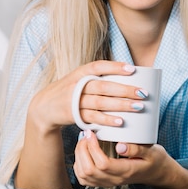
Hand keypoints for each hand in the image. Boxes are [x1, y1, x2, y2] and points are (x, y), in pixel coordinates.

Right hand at [27, 61, 146, 132]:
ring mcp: (75, 100)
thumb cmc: (69, 91)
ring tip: (138, 107)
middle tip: (143, 93)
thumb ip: (96, 77)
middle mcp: (77, 85)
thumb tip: (127, 76)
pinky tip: (121, 122)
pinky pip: (93, 118)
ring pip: (101, 102)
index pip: (98, 66)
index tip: (132, 69)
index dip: (115, 67)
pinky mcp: (74, 115)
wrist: (44, 107)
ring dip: (120, 105)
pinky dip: (107, 120)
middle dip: (125, 89)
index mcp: (80, 73)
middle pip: (104, 86)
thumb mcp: (78, 79)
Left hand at [73, 130, 176, 188]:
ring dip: (79, 155)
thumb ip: (137, 149)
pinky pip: (84, 178)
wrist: (156, 172)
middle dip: (83, 149)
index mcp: (126, 171)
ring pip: (83, 175)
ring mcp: (108, 182)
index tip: (92, 133)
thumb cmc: (154, 159)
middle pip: (89, 170)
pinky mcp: (103, 181)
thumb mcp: (151, 151)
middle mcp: (115, 179)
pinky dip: (79, 164)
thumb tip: (120, 146)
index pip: (103, 164)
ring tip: (84, 140)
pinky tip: (84, 151)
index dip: (93, 148)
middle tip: (86, 134)